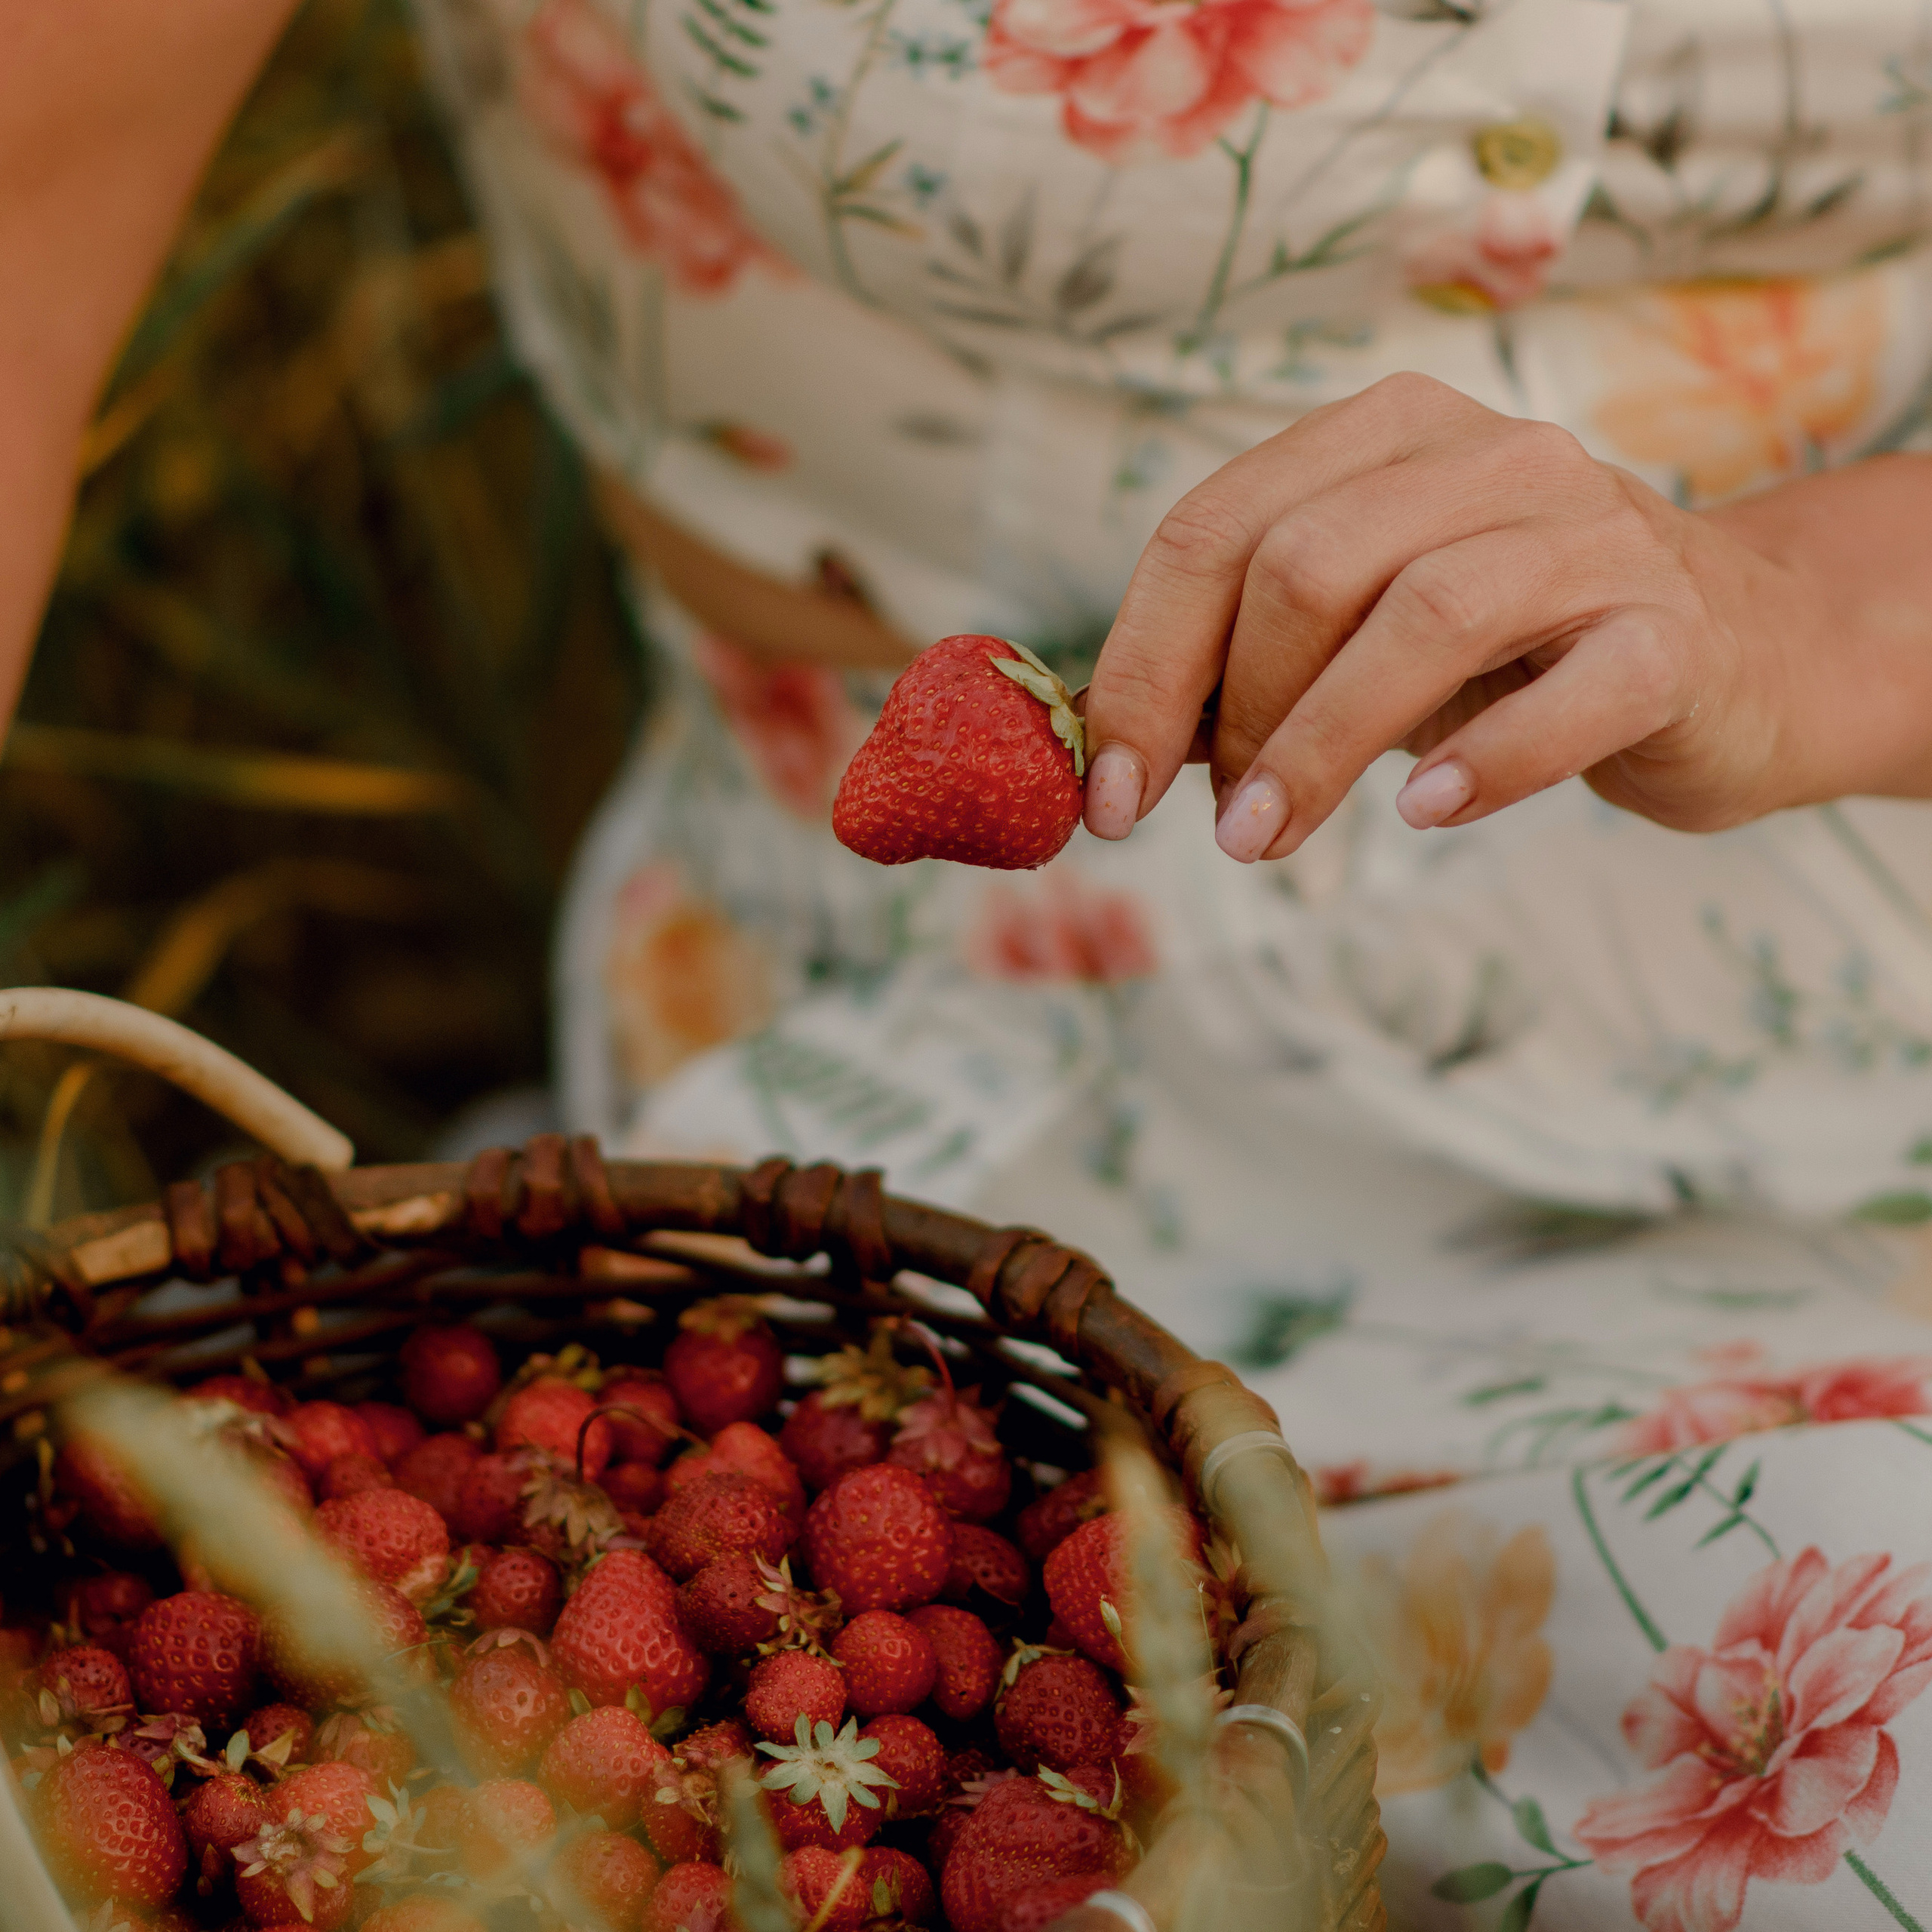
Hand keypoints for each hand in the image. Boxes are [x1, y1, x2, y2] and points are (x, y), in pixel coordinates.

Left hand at [1078, 374, 1931, 859]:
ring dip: (1321, 748)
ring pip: (1424, 615)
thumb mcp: (1354, 643)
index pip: (1213, 530)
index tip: (1106, 796)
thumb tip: (1090, 742)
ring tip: (1268, 839)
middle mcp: (1486, 455)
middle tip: (1226, 823)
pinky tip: (1426, 813)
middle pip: (1304, 565)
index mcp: (1381, 437)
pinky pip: (1571, 692)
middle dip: (1234, 713)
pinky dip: (1487, 760)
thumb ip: (1232, 674)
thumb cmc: (1511, 653)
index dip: (1139, 666)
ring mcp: (1591, 533)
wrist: (1733, 656)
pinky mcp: (1671, 630)